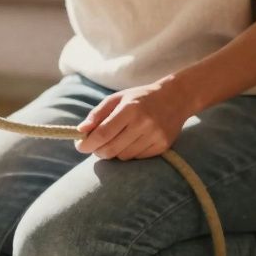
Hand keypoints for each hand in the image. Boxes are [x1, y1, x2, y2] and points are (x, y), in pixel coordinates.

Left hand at [76, 77, 198, 160]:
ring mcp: (155, 136)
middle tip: (95, 146)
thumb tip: (80, 131)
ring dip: (114, 152)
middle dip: (98, 151)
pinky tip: (131, 141)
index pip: (103, 133)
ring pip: (123, 156)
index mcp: (130, 109)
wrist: (176, 98)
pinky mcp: (163, 146)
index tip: (79, 146)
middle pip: (111, 149)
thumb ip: (97, 114)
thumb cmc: (140, 97)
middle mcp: (144, 123)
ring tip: (116, 140)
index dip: (88, 143)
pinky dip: (129, 153)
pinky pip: (137, 158)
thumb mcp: (117, 98)